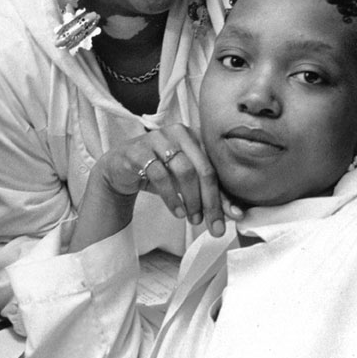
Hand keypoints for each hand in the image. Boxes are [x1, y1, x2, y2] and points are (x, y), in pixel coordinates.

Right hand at [73, 124, 237, 250]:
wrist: (120, 168)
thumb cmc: (158, 172)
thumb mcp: (185, 182)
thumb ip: (210, 193)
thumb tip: (236, 214)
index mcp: (194, 136)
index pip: (215, 167)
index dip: (223, 195)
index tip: (230, 219)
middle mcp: (178, 133)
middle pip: (203, 169)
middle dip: (209, 201)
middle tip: (211, 225)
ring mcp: (157, 139)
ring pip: (184, 171)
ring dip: (191, 199)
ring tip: (192, 218)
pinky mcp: (139, 150)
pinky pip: (160, 175)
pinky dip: (171, 197)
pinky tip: (177, 211)